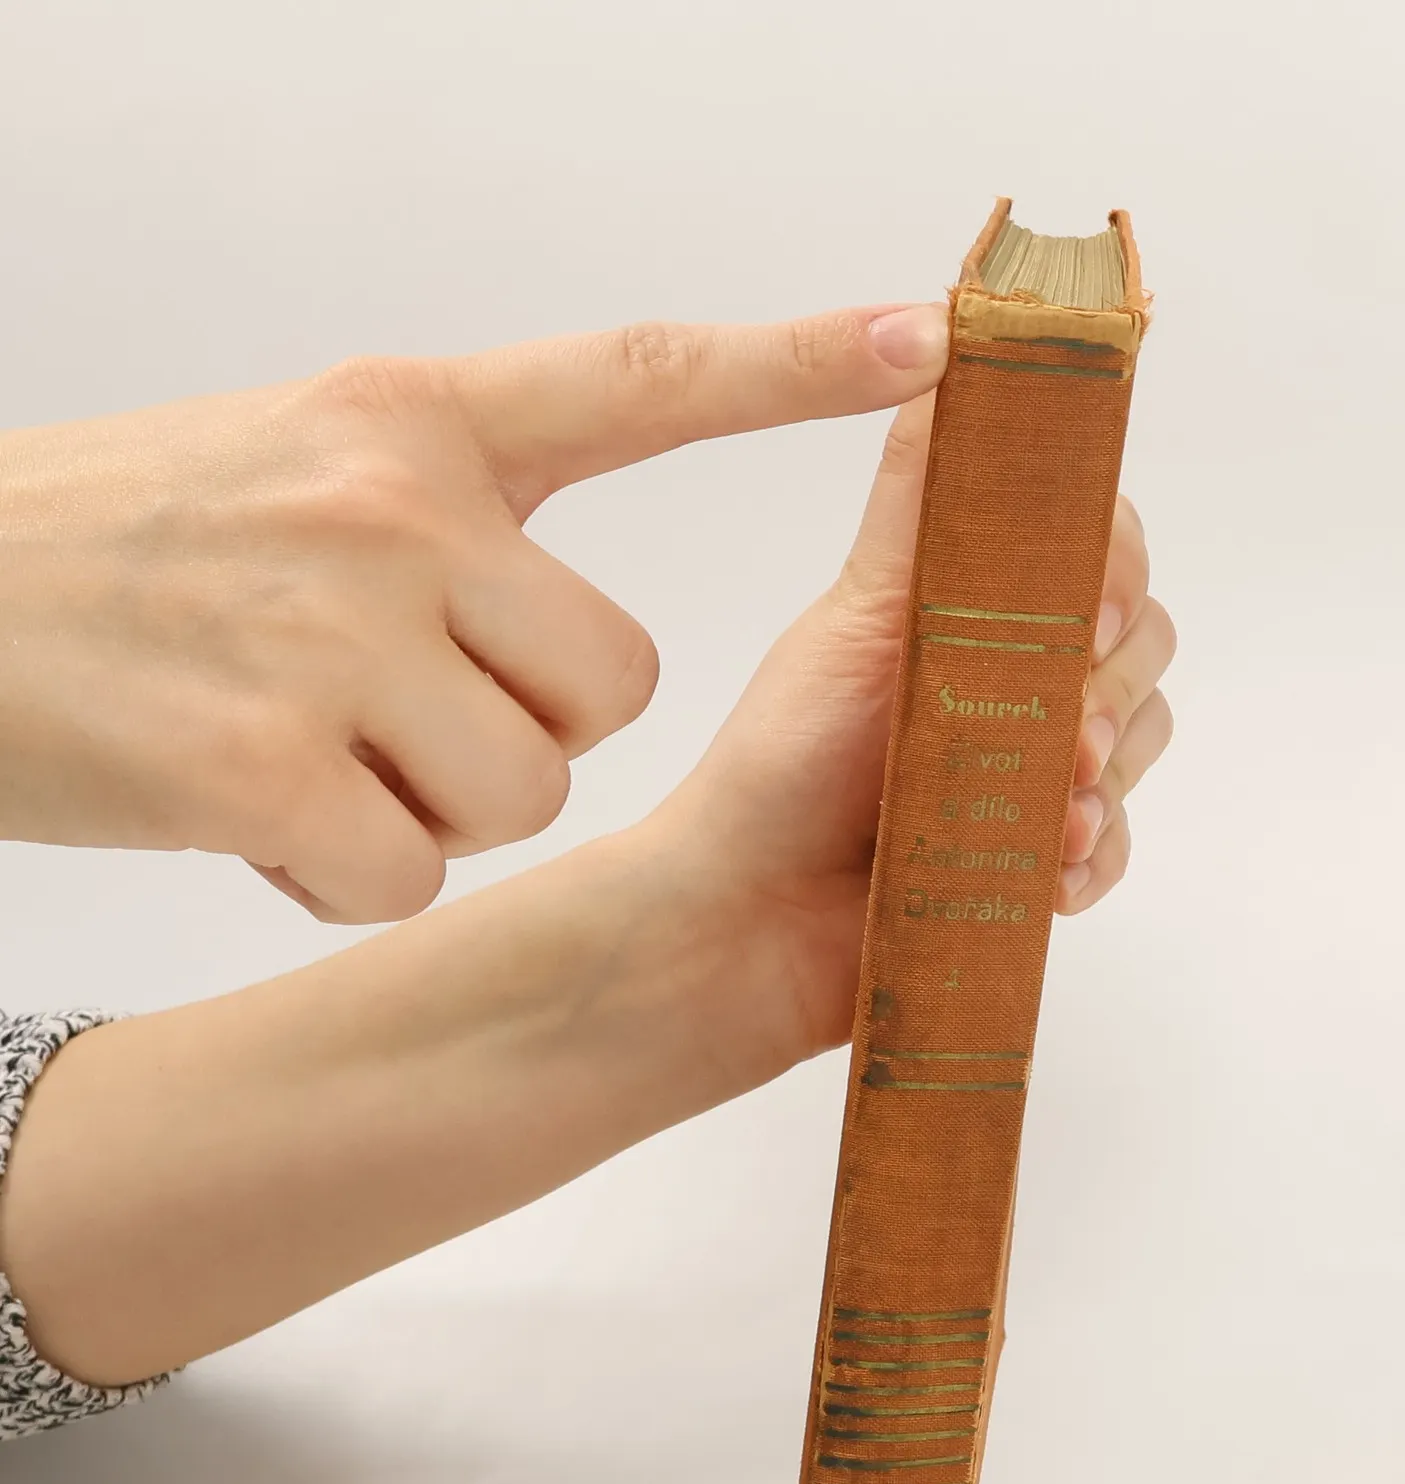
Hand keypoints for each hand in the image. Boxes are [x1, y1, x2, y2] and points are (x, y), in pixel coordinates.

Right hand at [0, 304, 949, 920]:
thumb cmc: (130, 546)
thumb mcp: (301, 463)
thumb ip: (454, 513)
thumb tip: (581, 623)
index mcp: (411, 418)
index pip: (640, 378)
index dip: (797, 363)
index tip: (928, 341)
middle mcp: (388, 509)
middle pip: (612, 688)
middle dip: (533, 730)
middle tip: (395, 706)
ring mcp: (325, 638)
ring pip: (527, 796)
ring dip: (437, 810)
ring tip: (308, 747)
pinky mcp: (257, 771)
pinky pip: (410, 875)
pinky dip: (349, 874)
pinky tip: (258, 814)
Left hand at [662, 394, 1176, 1063]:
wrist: (742, 927)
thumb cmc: (783, 766)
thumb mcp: (858, 614)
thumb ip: (926, 498)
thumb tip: (951, 342)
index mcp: (976, 605)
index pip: (1099, 550)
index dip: (1115, 571)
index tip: (1090, 612)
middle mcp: (1013, 680)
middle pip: (1138, 645)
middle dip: (1115, 689)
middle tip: (1066, 739)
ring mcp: (1026, 772)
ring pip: (1138, 744)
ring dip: (1109, 779)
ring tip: (1049, 819)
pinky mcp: (1029, 864)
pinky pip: (1113, 849)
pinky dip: (1094, 860)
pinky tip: (1049, 877)